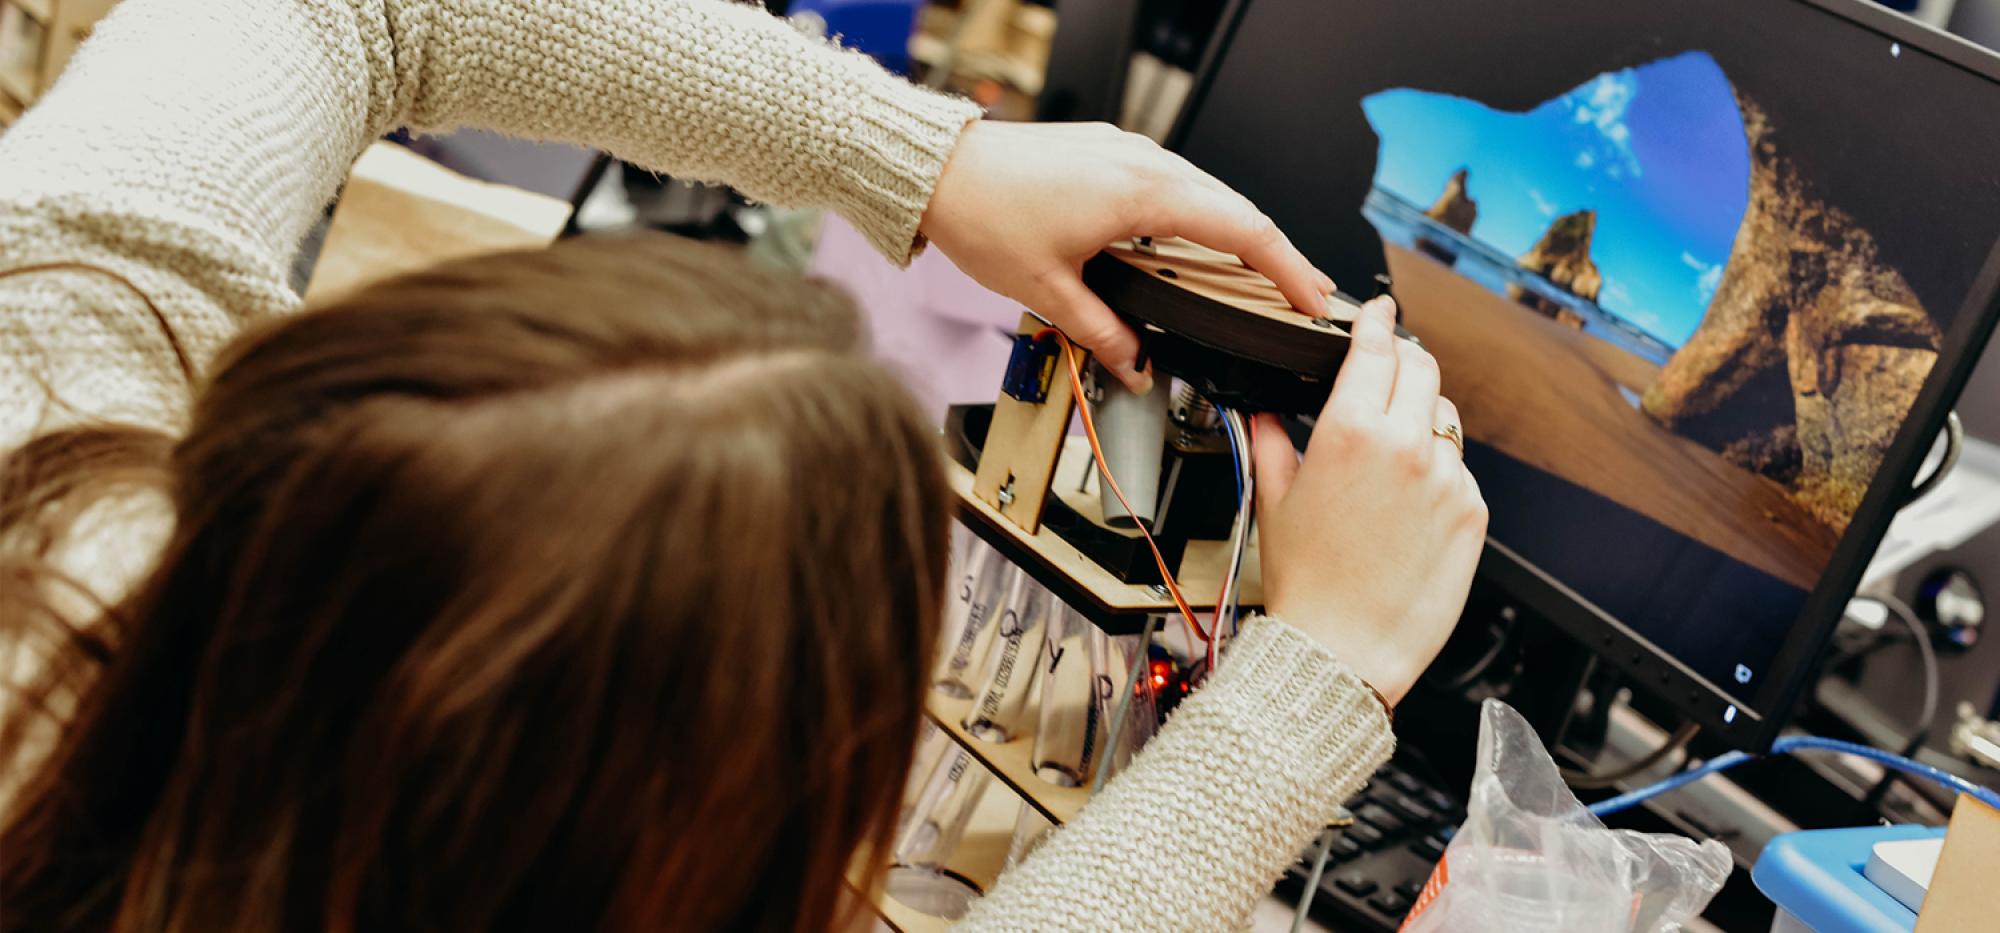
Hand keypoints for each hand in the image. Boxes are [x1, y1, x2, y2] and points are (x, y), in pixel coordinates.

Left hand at [919, 121, 1333, 391]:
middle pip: (1233, 208)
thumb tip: (1136, 364)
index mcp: (1143, 193)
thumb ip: (1103, 333)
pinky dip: (1198, 215)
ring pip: (1204, 193)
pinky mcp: (1106, 153)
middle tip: (1302, 293)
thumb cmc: (983, 214)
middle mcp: (1143, 163)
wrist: (936, 170)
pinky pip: (1171, 183)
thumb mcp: (1048, 291)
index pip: (1242, 230)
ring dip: (1235, 233)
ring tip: (1258, 272)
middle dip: (1273, 254)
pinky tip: (1194, 242)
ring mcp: (1125, 152)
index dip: (1287, 269)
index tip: (1311, 298)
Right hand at [1252, 296, 1487, 703]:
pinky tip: (1409, 504)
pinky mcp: (1473, 512)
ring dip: (1423, 418)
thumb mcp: (1274, 500)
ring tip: (1393, 455)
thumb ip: (1270, 442)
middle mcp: (1406, 446)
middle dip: (1405, 360)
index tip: (1380, 309)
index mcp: (1350, 432)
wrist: (1343, 650)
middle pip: (1422, 367)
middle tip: (1390, 367)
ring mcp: (1448, 479)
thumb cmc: (1306, 584)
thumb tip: (1263, 414)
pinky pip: (1460, 470)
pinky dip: (1439, 472)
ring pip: (1445, 418)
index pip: (1375, 348)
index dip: (1376, 320)